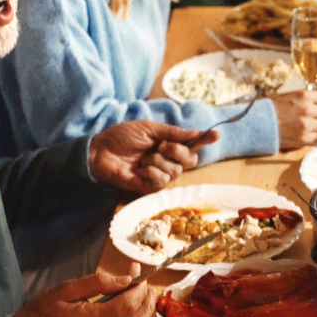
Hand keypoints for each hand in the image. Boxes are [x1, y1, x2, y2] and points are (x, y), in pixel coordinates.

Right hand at [14, 266, 154, 316]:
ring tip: (146, 298)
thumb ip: (99, 283)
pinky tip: (131, 314)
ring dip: (142, 316)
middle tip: (151, 287)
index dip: (138, 291)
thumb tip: (127, 279)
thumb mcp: (67, 289)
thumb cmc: (43, 311)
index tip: (141, 277)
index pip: (127, 307)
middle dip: (146, 303)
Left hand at [89, 121, 217, 192]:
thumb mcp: (149, 128)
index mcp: (169, 145)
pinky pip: (162, 180)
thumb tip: (196, 132)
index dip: (205, 140)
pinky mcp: (150, 187)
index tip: (216, 134)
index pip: (192, 144)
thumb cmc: (121, 137)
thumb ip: (173, 132)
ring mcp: (160, 175)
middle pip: (190, 160)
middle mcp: (168, 161)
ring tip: (142, 159)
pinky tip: (138, 170)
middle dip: (177, 151)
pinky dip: (150, 172)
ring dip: (158, 161)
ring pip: (176, 170)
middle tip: (160, 145)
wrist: (100, 151)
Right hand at [273, 89, 316, 149]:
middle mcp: (308, 109)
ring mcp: (307, 124)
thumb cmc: (274, 108)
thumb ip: (307, 98)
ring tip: (305, 124)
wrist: (261, 123)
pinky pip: (316, 136)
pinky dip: (311, 135)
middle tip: (315, 115)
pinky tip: (301, 131)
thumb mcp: (292, 96)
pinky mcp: (304, 137)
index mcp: (305, 96)